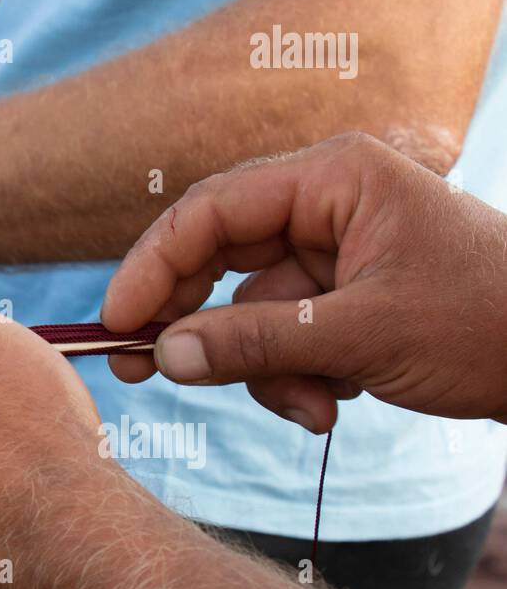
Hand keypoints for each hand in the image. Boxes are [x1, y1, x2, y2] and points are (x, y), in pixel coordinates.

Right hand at [102, 133, 506, 431]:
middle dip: (198, 322)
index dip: (154, 264)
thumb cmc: (488, 324)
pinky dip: (296, 374)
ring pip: (250, 307)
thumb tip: (164, 357)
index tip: (119, 321)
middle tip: (143, 370)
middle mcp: (325, 203)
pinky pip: (283, 332)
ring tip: (316, 409)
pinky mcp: (343, 293)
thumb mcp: (364, 337)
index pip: (212, 209)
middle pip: (220, 256)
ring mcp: (334, 249)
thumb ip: (257, 343)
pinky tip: (338, 401)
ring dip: (267, 367)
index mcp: (333, 178)